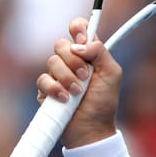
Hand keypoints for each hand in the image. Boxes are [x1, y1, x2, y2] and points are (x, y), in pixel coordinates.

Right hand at [36, 17, 123, 147]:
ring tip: (77, 92)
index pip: (78, 29)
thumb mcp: (112, 74)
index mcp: (88, 53)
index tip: (81, 39)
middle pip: (61, 44)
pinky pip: (43, 79)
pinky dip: (55, 89)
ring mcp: (57, 74)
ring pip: (52, 61)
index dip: (77, 28)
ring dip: (67, 77)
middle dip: (73, 60)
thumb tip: (79, 44)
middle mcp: (71, 61)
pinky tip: (65, 99)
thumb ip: (100, 53)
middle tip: (85, 76)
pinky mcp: (46, 88)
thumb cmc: (104, 102)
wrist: (91, 128)